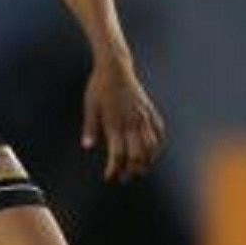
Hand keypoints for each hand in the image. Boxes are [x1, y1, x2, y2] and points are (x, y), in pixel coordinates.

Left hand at [81, 59, 164, 182]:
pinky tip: (152, 152)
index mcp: (115, 123)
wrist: (115, 67)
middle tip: (124, 177)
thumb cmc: (98, 86)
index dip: (114, 169)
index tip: (109, 176)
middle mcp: (132, 122)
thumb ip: (90, 126)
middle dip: (131, 170)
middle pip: (137, 155)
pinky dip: (157, 145)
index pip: (118, 154)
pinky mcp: (149, 110)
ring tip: (139, 169)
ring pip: (151, 146)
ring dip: (146, 161)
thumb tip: (87, 146)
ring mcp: (143, 116)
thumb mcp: (90, 106)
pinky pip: (158, 132)